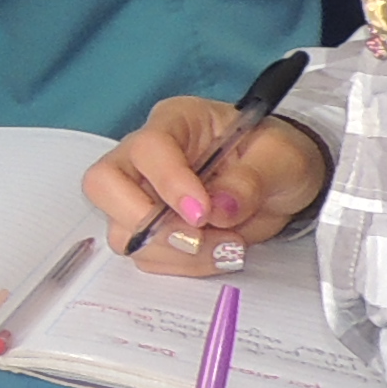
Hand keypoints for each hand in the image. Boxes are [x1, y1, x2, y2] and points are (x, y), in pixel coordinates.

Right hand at [85, 96, 331, 265]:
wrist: (282, 184)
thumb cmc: (276, 157)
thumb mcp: (280, 159)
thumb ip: (251, 180)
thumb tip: (220, 209)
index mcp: (177, 123)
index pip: (148, 147)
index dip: (168, 183)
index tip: (203, 213)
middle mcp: (147, 158)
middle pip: (104, 184)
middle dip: (143, 221)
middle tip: (195, 238)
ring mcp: (144, 195)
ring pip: (121, 230)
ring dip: (173, 251)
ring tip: (226, 247)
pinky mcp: (152, 231)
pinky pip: (147, 256)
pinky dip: (181, 265)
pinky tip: (218, 253)